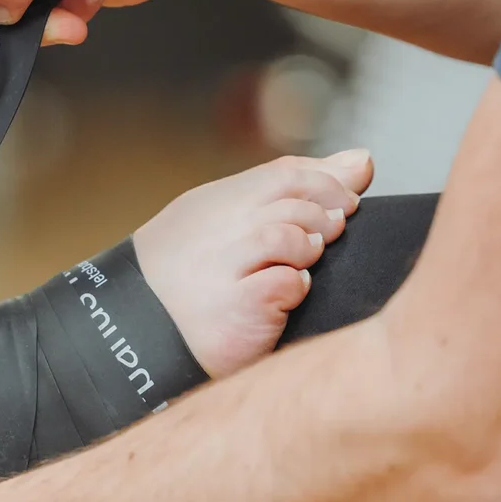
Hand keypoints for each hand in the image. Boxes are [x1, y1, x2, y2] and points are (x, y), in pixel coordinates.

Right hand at [134, 149, 372, 376]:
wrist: (139, 340)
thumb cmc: (194, 282)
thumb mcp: (232, 223)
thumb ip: (292, 192)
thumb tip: (361, 161)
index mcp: (213, 204)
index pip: (283, 173)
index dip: (326, 181)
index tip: (348, 197)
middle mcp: (214, 230)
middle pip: (290, 198)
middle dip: (327, 209)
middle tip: (335, 227)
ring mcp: (221, 269)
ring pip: (287, 236)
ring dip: (312, 245)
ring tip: (310, 258)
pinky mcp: (236, 309)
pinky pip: (284, 283)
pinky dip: (298, 286)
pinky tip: (292, 293)